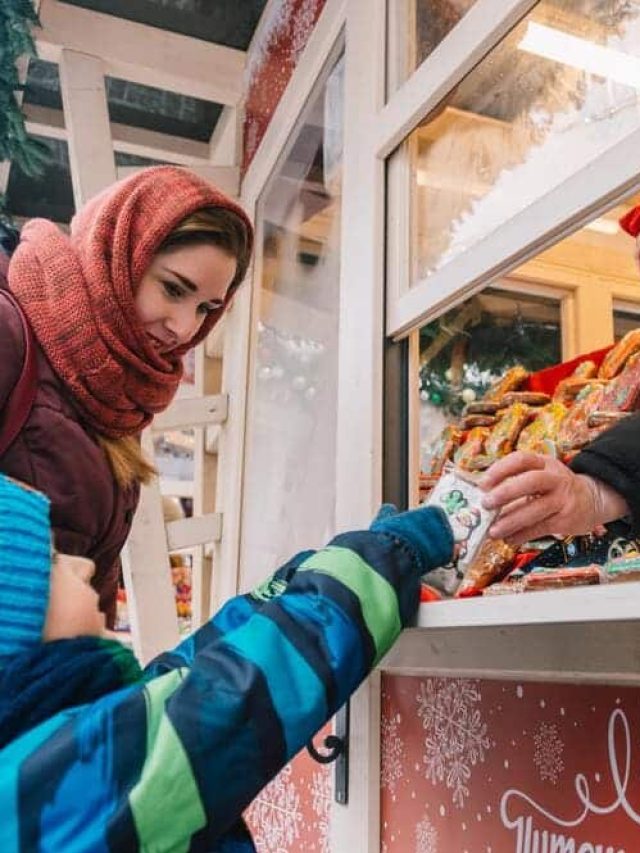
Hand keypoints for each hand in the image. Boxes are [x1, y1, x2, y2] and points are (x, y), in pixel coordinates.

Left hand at [479, 452, 604, 545]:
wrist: (593, 499)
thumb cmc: (556, 487)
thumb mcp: (540, 476)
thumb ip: (516, 483)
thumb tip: (485, 499)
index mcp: (544, 463)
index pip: (521, 459)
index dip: (500, 469)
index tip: (483, 483)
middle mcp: (555, 478)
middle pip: (530, 481)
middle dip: (505, 492)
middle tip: (486, 504)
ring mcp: (563, 498)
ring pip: (535, 509)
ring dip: (511, 521)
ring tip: (493, 531)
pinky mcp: (566, 518)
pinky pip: (541, 527)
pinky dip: (523, 535)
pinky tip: (509, 539)